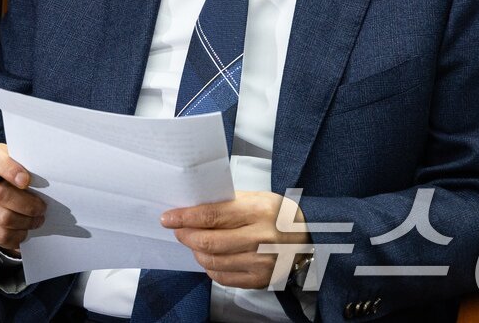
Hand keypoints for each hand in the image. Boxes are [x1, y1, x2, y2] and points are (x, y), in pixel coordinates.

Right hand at [0, 144, 45, 253]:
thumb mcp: (22, 164)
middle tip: (42, 208)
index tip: (26, 181)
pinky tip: (25, 230)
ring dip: (25, 222)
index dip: (9, 170)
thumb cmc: (18, 175)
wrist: (1, 191)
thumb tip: (47, 174)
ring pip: (3, 218)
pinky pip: (0, 234)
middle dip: (26, 204)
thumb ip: (30, 166)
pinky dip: (17, 235)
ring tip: (37, 220)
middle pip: (0, 194)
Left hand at [161, 190, 310, 289]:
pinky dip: (210, 267)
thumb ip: (225, 203)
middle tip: (178, 230)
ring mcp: (261, 262)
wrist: (309, 237)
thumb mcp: (256, 198)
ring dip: (196, 252)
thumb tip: (191, 208)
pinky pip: (224, 278)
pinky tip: (209, 257)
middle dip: (186, 235)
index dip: (185, 217)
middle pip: (209, 242)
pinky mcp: (260, 279)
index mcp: (258, 212)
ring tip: (193, 242)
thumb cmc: (278, 214)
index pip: (212, 216)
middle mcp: (261, 239)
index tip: (168, 218)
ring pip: (214, 262)